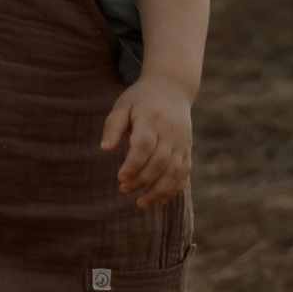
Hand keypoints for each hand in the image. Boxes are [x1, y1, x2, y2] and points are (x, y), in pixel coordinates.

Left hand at [103, 72, 193, 203]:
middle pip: (159, 162)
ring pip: (174, 172)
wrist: (172, 89)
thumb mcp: (123, 105)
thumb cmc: (140, 99)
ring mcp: (182, 142)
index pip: (144, 146)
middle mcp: (170, 132)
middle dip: (141, 180)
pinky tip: (159, 200)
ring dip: (158, 191)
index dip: (133, 164)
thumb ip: (113, 126)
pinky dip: (173, 189)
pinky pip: (184, 174)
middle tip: (123, 189)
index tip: (120, 177)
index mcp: (151, 119)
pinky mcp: (187, 150)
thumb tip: (105, 149)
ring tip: (140, 203)